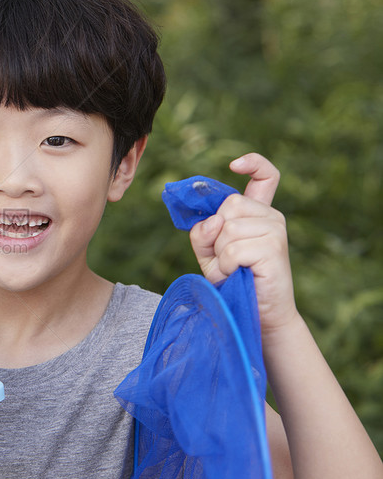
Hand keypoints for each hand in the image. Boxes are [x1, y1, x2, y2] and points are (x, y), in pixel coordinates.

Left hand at [189, 153, 300, 334]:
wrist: (258, 314)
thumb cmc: (234, 281)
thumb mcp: (210, 253)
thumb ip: (202, 232)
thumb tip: (213, 221)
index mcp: (259, 213)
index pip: (265, 176)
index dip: (253, 164)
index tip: (233, 165)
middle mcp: (271, 217)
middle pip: (227, 206)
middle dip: (215, 235)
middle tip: (226, 259)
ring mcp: (276, 230)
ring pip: (226, 229)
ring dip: (220, 255)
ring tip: (234, 269)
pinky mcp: (273, 248)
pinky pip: (231, 249)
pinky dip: (226, 266)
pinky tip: (239, 274)